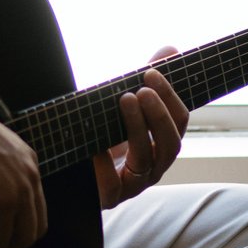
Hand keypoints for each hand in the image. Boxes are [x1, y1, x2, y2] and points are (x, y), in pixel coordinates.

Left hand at [94, 50, 188, 207]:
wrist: (69, 167)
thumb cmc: (101, 133)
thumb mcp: (124, 106)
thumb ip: (147, 82)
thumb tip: (171, 50)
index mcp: (160, 145)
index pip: (179, 123)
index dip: (171, 97)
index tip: (151, 72)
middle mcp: (152, 168)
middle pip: (170, 145)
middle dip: (159, 115)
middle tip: (142, 89)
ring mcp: (132, 186)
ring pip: (146, 161)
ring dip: (138, 128)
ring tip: (124, 100)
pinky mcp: (108, 198)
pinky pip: (111, 185)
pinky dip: (103, 163)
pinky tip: (94, 143)